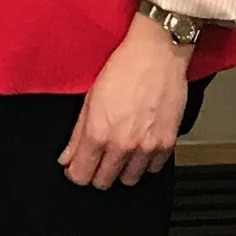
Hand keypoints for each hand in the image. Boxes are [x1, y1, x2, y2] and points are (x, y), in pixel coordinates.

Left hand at [60, 13, 194, 188]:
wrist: (158, 53)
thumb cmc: (124, 67)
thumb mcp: (91, 97)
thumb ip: (77, 134)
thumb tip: (68, 157)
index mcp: (99, 133)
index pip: (81, 175)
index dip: (76, 172)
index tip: (77, 167)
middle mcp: (122, 145)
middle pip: (104, 182)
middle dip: (97, 173)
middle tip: (98, 158)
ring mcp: (146, 147)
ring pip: (129, 180)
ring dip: (122, 170)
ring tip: (121, 151)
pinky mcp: (167, 143)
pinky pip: (153, 169)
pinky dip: (146, 162)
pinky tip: (141, 146)